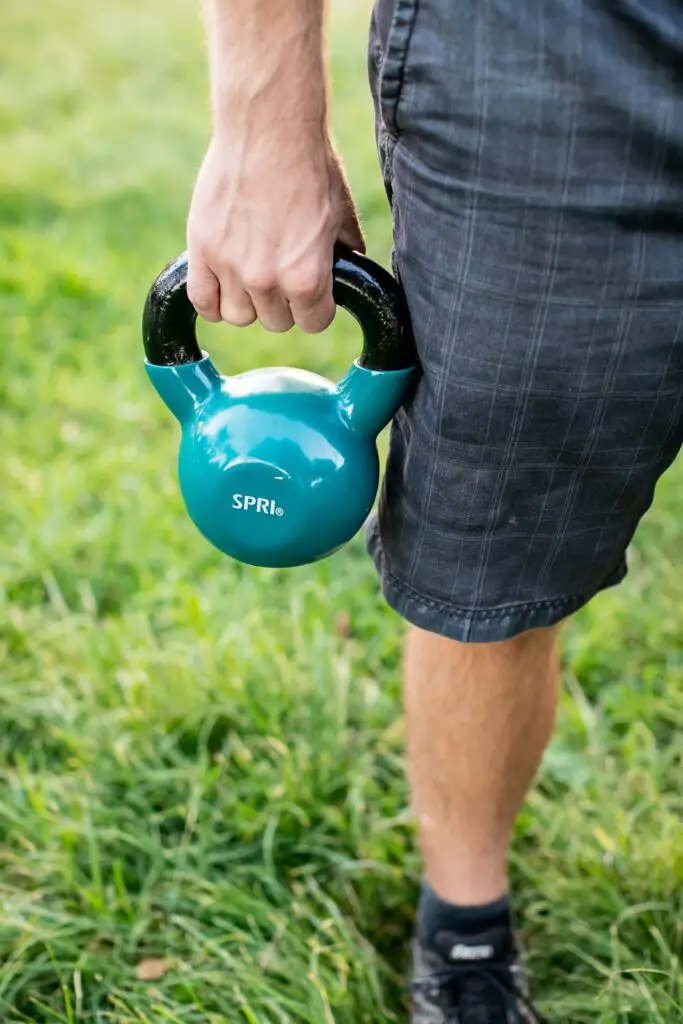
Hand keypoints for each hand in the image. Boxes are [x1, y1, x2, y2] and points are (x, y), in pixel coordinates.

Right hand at [186, 130, 364, 332]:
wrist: (268, 126)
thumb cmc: (309, 165)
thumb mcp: (340, 213)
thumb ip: (344, 250)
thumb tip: (351, 267)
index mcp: (306, 277)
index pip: (313, 323)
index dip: (317, 308)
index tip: (313, 291)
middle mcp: (266, 280)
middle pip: (276, 322)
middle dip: (284, 303)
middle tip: (283, 272)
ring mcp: (229, 266)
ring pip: (239, 316)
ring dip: (248, 301)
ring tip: (253, 273)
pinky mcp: (201, 249)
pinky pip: (202, 301)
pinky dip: (212, 300)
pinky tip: (223, 283)